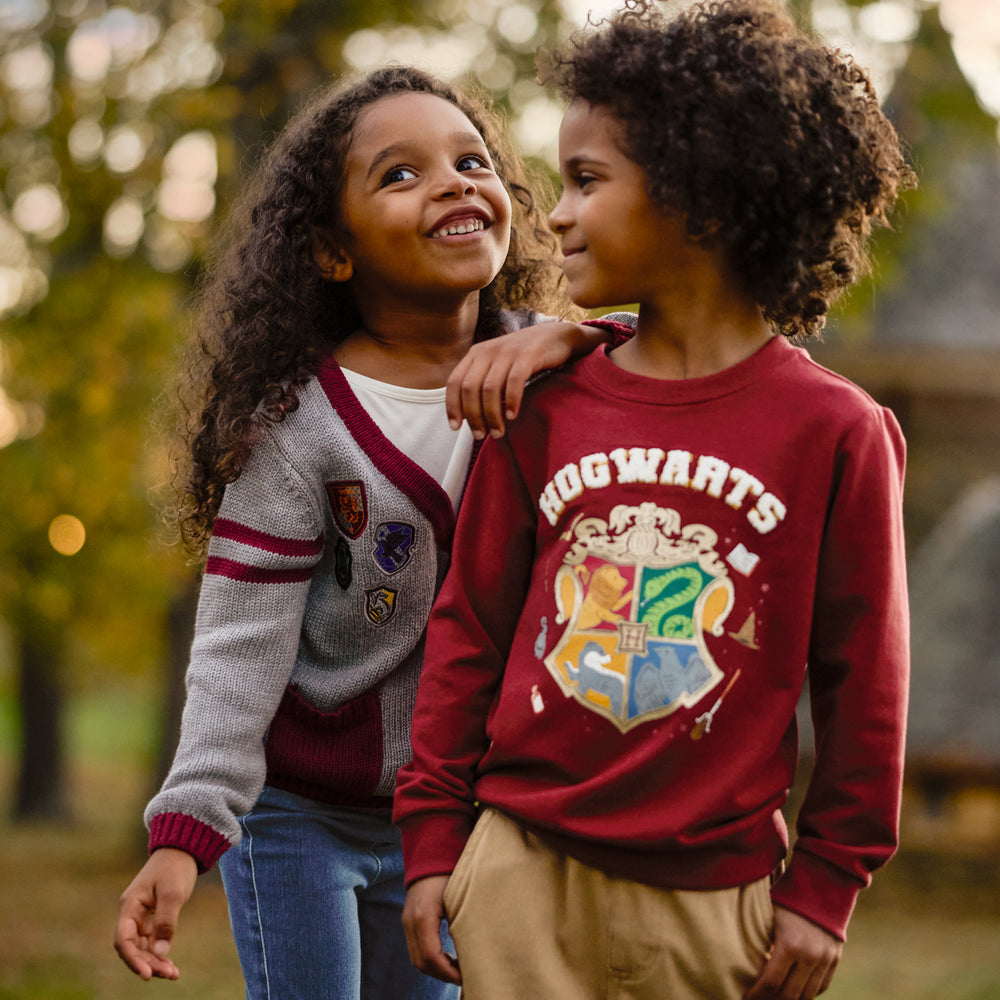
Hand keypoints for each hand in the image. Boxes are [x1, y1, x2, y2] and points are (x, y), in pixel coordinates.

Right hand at [114, 848, 198, 980]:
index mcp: (130, 905)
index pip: (124, 939)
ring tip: (173, 974)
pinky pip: (152, 942)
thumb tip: (160, 951)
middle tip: (168, 975)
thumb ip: (166, 922)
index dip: (133, 959)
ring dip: (155, 962)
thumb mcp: (172, 893)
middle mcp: (132, 914)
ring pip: (142, 947)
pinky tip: (171, 966)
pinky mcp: (152, 918)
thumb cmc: (175, 867)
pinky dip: (160, 953)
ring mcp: (141, 917)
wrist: (183, 849)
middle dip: (148, 963)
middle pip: (133, 947)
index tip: (147, 974)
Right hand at [402, 875, 460, 984]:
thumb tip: (471, 950)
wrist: (430, 854)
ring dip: (435, 969)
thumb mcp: (458, 897)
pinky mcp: (408, 921)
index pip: (431, 955)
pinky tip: (446, 958)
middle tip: (463, 977)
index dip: (447, 971)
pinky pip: (415, 949)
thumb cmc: (449, 873)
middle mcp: (411, 921)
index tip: (464, 976)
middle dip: (441, 974)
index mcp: (424, 916)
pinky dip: (429, 959)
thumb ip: (462, 922)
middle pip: (421, 962)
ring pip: (416, 958)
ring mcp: (407, 921)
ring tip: (456, 970)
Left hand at [446, 320, 603, 438]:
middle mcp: (488, 351)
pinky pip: (514, 382)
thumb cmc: (524, 357)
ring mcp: (507, 352)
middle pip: (470, 388)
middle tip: (481, 435)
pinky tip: (512, 416)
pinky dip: (511, 401)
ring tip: (498, 432)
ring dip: (492, 415)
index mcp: (476, 354)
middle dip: (473, 416)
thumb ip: (482, 382)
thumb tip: (469, 415)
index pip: (454, 381)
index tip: (455, 427)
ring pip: (490, 388)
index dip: (452, 406)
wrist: (556, 337)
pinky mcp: (527, 355)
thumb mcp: (497, 364)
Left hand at [745, 906, 841, 999]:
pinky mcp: (835, 958)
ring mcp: (825, 959)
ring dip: (792, 999)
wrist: (821, 884)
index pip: (771, 982)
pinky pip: (822, 985)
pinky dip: (809, 992)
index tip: (747, 997)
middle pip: (790, 995)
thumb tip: (743, 960)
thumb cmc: (787, 897)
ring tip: (777, 997)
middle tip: (760, 999)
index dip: (757, 994)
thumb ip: (760, 939)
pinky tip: (796, 991)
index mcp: (789, 944)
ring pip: (808, 995)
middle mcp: (810, 956)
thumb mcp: (769, 914)